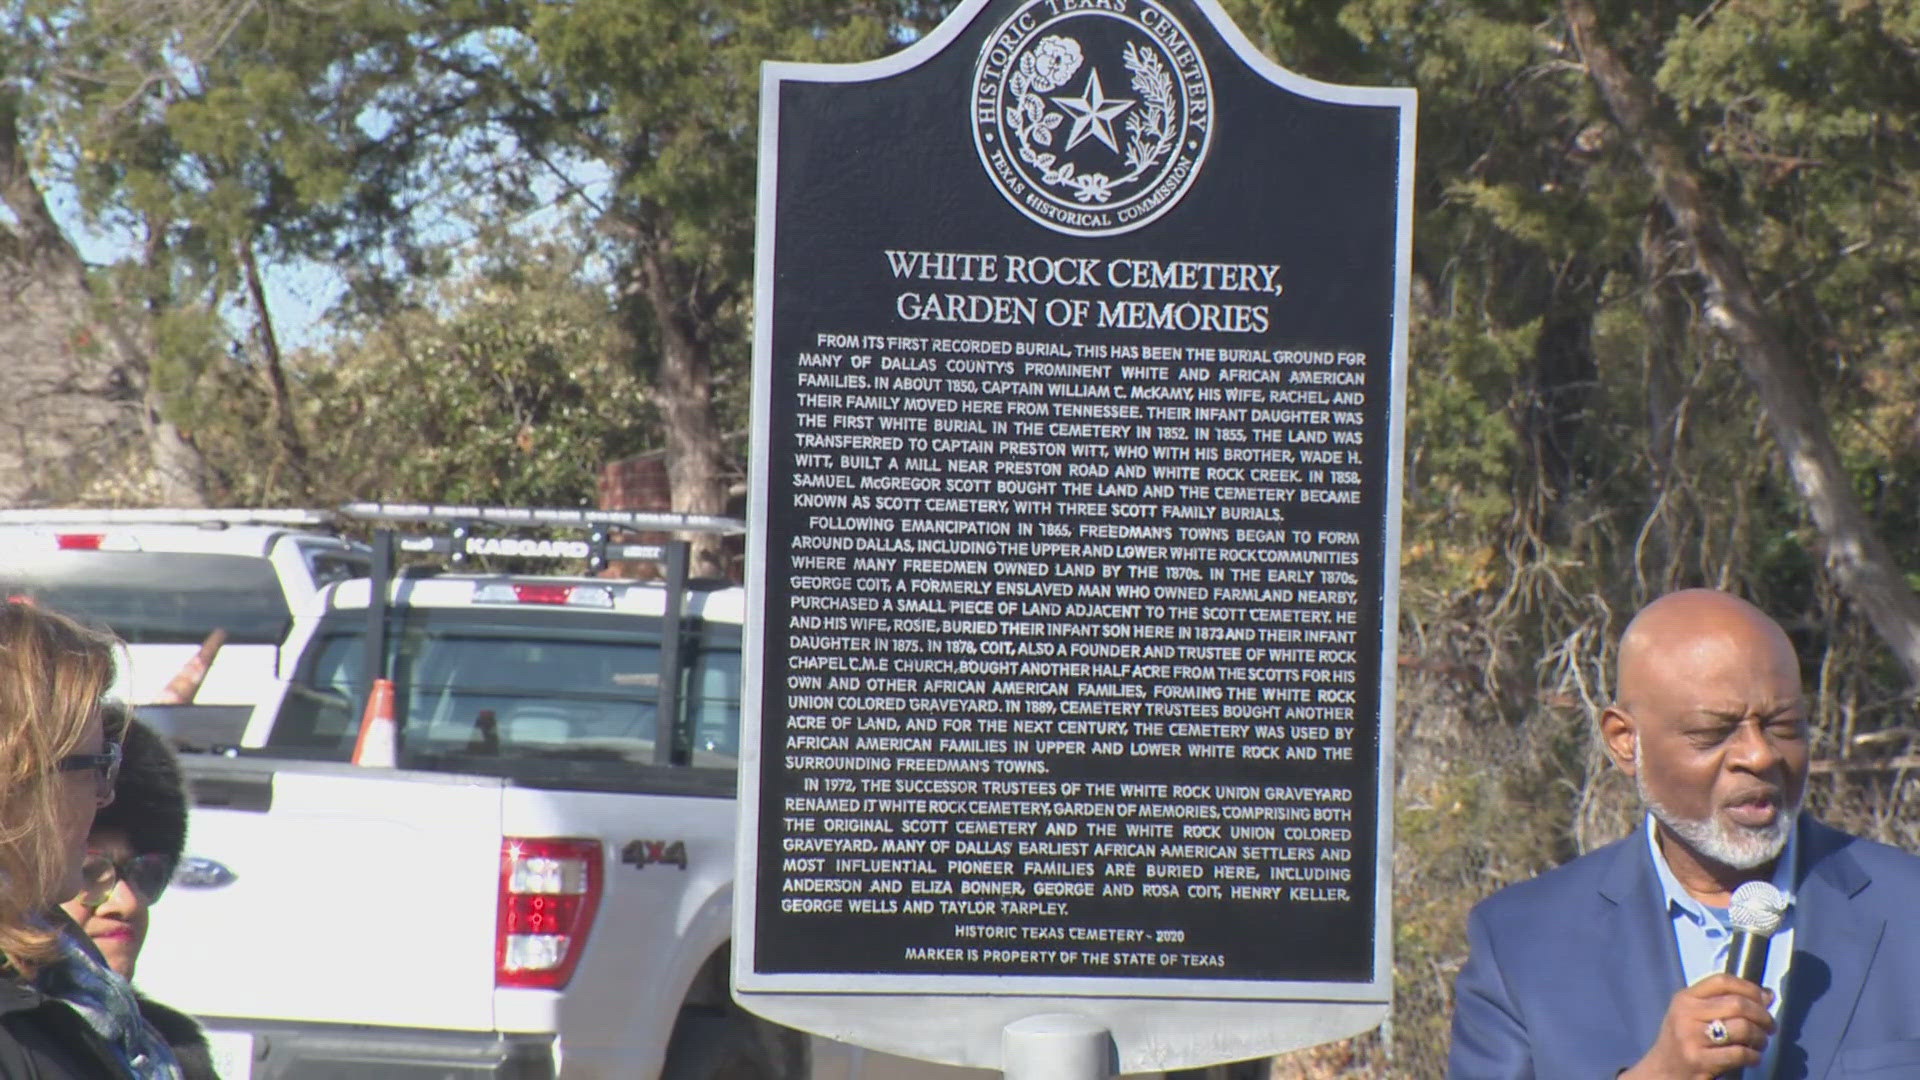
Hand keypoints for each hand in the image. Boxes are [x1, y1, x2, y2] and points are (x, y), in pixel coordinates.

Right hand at [1620, 974, 1773, 1079]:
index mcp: (1685, 998)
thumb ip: (1726, 1002)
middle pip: (1737, 1004)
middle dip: (1762, 1016)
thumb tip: (1767, 995)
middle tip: (1769, 1027)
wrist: (1663, 1070)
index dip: (1749, 988)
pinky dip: (1754, 1056)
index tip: (1764, 999)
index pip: (1722, 981)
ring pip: (1742, 1028)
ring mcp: (1691, 1037)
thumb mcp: (1695, 1015)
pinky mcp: (1699, 1060)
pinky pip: (1739, 1053)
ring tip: (1760, 1043)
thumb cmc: (1685, 1040)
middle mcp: (1686, 1014)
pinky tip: (1752, 1057)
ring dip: (1760, 1037)